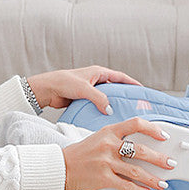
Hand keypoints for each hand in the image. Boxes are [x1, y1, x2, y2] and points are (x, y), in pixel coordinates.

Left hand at [27, 66, 141, 113]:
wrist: (46, 90)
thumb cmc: (63, 82)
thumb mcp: (84, 89)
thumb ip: (99, 99)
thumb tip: (110, 110)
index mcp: (98, 72)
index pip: (120, 77)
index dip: (132, 83)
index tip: (142, 90)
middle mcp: (96, 80)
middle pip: (115, 88)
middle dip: (125, 95)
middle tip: (135, 104)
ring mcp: (90, 90)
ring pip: (107, 97)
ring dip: (113, 104)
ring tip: (123, 113)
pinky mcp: (84, 99)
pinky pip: (98, 104)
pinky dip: (103, 110)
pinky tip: (107, 117)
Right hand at [62, 117, 173, 189]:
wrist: (60, 166)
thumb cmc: (81, 153)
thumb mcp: (99, 137)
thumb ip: (118, 138)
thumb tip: (141, 146)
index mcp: (109, 132)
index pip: (136, 124)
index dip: (153, 129)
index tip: (164, 136)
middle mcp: (109, 145)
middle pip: (141, 150)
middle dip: (160, 159)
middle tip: (171, 163)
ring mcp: (106, 162)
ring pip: (136, 171)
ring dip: (153, 179)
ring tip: (163, 183)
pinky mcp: (103, 178)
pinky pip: (126, 186)